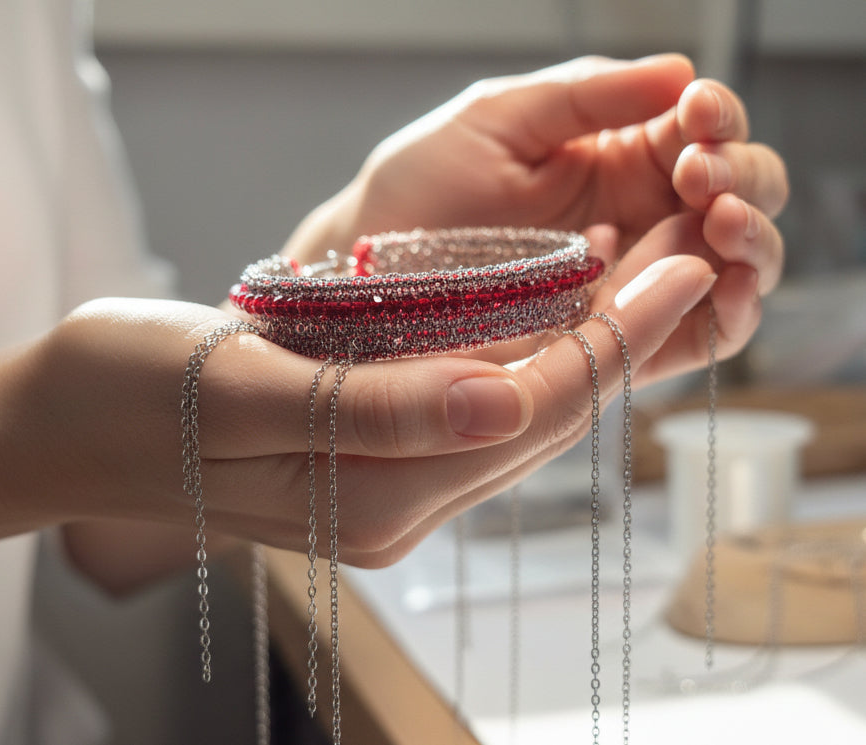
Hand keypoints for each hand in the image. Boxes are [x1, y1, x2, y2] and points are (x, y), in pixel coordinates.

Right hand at [0, 264, 707, 569]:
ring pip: (517, 415)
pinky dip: (522, 355)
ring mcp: (385, 486)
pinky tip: (546, 308)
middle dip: (622, 340)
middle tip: (687, 254)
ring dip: (584, 346)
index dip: (614, 340)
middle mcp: (394, 504)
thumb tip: (508, 397)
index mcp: (369, 495)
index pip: (530, 414)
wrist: (67, 425)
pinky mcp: (368, 458)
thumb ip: (376, 408)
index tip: (682, 266)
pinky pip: (473, 409)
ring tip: (640, 272)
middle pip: (541, 419)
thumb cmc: (132, 395)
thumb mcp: (243, 388)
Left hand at [284, 54, 787, 384]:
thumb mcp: (499, 120)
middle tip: (703, 176)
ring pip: (730, 264)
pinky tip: (727, 287)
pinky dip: (731, 312)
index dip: (717, 121)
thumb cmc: (422, 186)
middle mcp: (637, 216)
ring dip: (750, 240)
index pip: (701, 134)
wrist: (370, 269)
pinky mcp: (615, 340)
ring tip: (718, 219)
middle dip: (740, 178)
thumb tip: (683, 71)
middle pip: (735, 196)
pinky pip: (698, 333)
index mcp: (616, 155)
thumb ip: (586, 95)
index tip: (696, 115)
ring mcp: (632, 281)